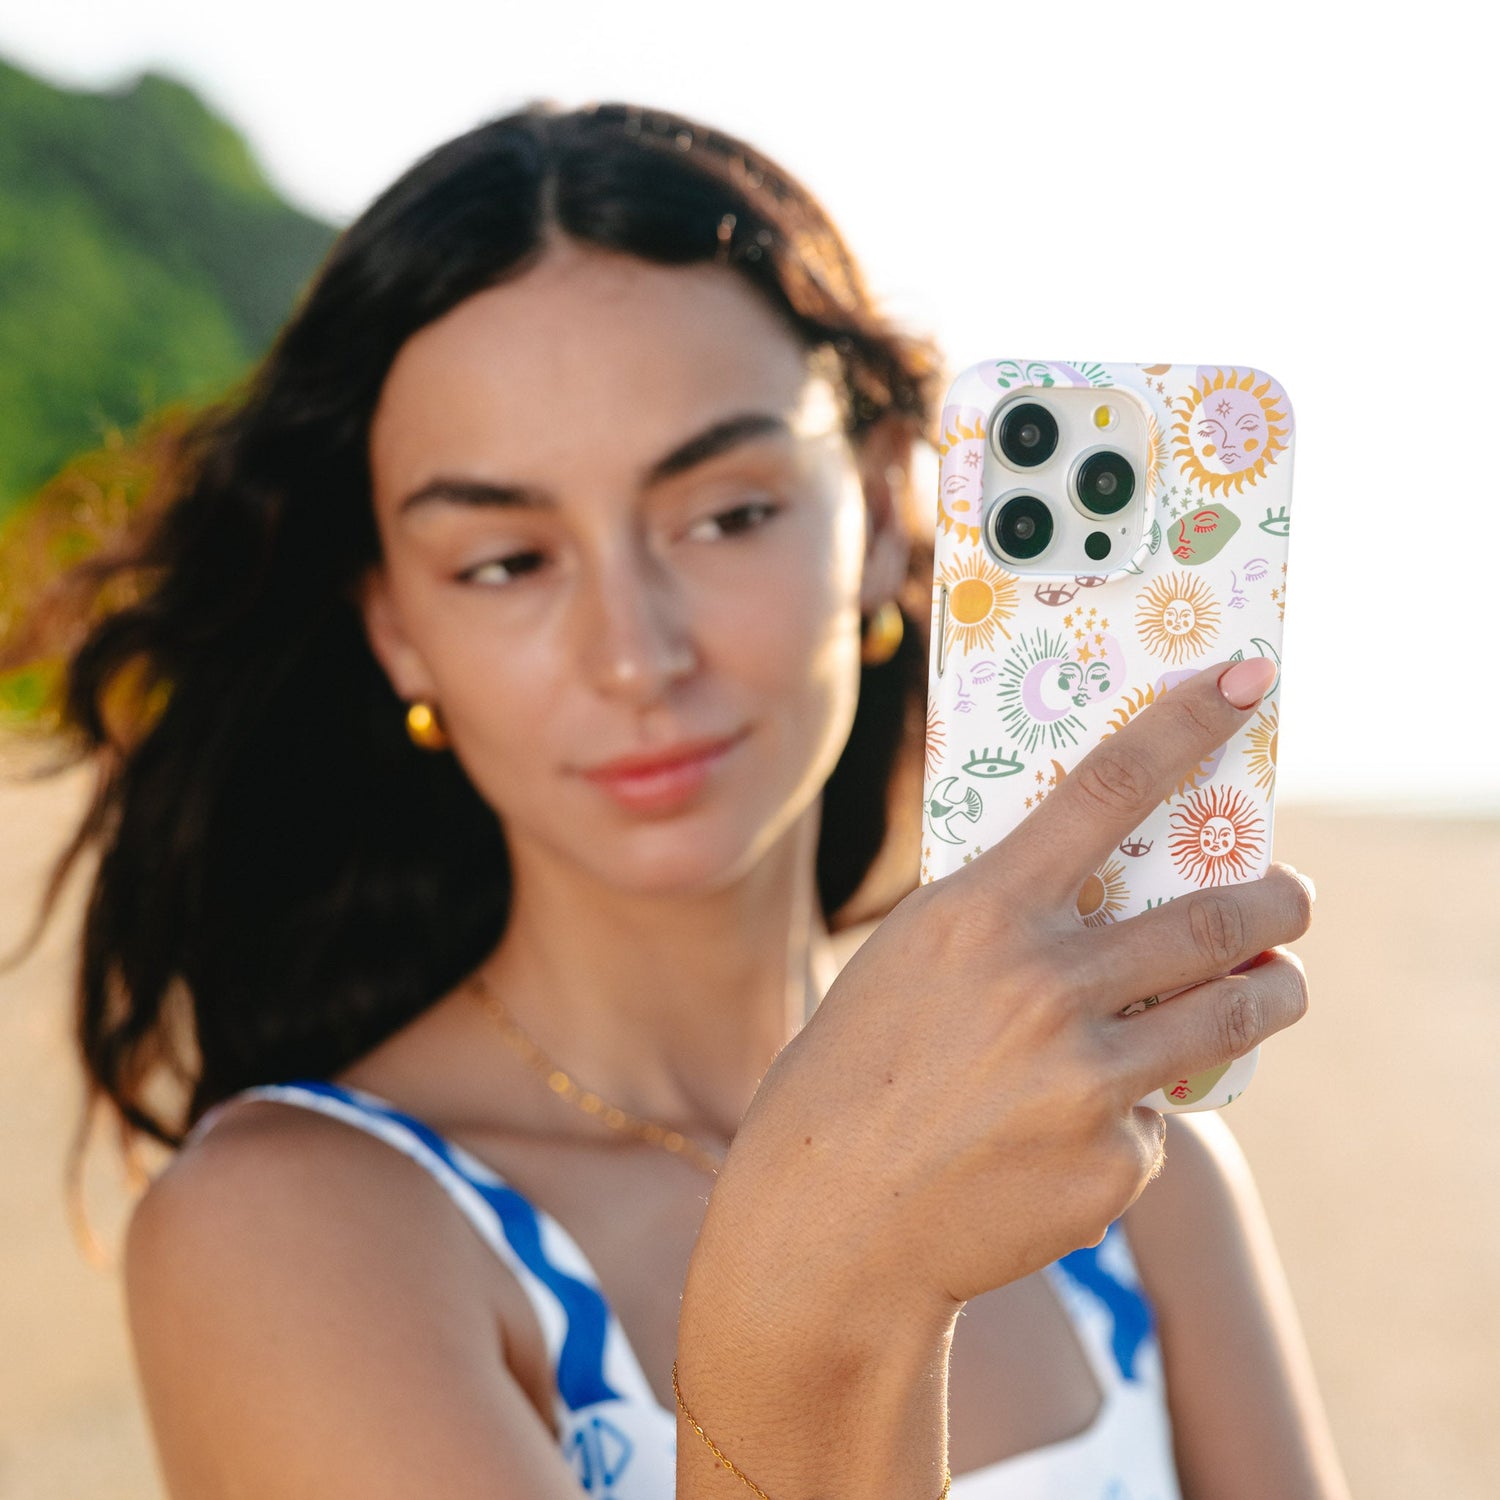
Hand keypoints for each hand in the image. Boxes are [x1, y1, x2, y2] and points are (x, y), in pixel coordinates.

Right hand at [736, 655, 1311, 1310]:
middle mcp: (1043, 987)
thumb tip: (1111, 889)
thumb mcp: (912, 959)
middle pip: (1210, 917)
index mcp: (980, 915)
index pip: (1108, 788)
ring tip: (1277, 987)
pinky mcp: (1113, 1163)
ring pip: (1231, 1013)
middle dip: (1276, 901)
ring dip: (1271, 992)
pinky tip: (1086, 1127)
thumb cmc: (858, 1071)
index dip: (1187, 725)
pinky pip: (1160, 1117)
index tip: (1247, 681)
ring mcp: (1086, 1080)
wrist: (831, 1223)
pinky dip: (1142, 1109)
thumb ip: (1008, 919)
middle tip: (1291, 895)